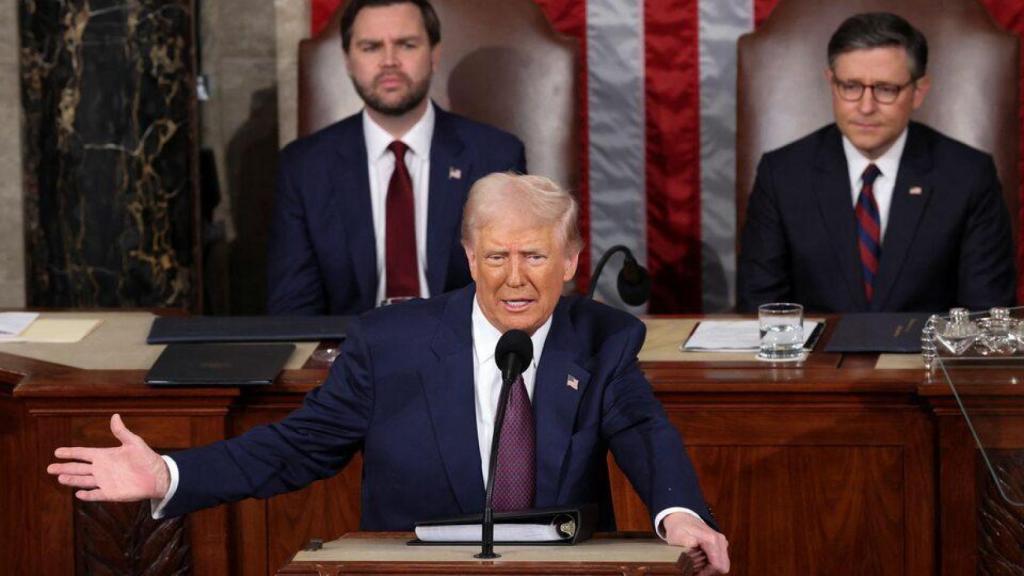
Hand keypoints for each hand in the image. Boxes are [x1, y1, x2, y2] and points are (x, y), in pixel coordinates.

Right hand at [47, 414, 169, 501]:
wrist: (158, 475)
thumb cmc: (146, 458)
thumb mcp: (134, 442)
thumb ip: (121, 432)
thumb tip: (115, 416)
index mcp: (105, 455)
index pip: (83, 454)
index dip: (71, 453)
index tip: (57, 452)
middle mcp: (102, 469)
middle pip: (79, 468)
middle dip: (64, 468)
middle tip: (50, 468)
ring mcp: (105, 481)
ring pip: (84, 481)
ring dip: (72, 480)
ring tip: (60, 478)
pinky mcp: (111, 493)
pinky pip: (96, 495)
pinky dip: (87, 495)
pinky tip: (78, 494)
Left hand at [663, 511, 729, 574]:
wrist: (682, 517)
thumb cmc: (679, 527)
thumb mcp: (677, 536)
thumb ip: (685, 544)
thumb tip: (692, 551)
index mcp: (712, 540)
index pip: (717, 565)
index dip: (706, 573)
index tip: (696, 573)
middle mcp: (720, 540)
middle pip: (722, 567)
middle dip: (709, 571)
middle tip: (696, 571)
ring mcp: (722, 542)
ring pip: (723, 565)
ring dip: (711, 568)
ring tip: (697, 565)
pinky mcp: (720, 544)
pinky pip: (721, 560)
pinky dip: (712, 563)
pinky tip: (701, 561)